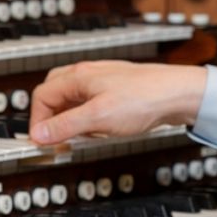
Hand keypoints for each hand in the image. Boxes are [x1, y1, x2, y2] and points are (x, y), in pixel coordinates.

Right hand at [29, 61, 206, 143]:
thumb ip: (66, 125)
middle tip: (57, 137)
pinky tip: (101, 130)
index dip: (38, 121)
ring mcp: (102, 82)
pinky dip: (89, 119)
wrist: (179, 93)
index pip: (42, 96)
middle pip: (54, 94)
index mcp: (78, 77)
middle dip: (52, 118)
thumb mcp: (98, 117)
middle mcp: (88, 75)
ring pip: (73, 99)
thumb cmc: (144, 98)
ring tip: (83, 135)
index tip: (43, 141)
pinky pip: (91, 104)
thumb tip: (38, 133)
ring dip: (71, 119)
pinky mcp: (116, 91)